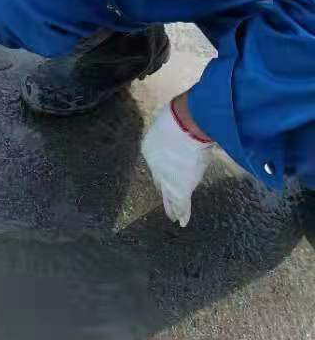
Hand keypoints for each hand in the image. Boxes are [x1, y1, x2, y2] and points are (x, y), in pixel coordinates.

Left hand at [140, 101, 212, 226]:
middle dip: (165, 194)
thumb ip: (175, 126)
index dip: (162, 175)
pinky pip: (181, 203)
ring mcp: (167, 177)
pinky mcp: (180, 187)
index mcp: (150, 149)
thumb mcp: (171, 120)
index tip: (164, 182)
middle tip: (166, 205)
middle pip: (162, 183)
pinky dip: (182, 213)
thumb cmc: (178, 117)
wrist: (183, 126)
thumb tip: (187, 119)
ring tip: (174, 216)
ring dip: (173, 206)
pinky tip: (182, 222)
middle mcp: (156, 166)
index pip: (157, 168)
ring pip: (171, 195)